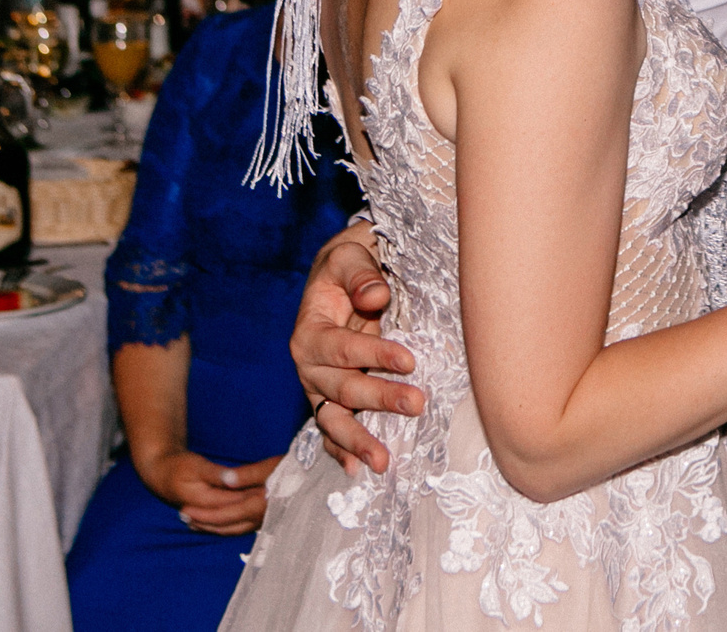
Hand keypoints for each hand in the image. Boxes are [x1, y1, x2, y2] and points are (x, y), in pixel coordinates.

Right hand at [136, 449, 278, 534]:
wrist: (159, 474)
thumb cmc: (177, 466)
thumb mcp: (195, 466)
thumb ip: (215, 475)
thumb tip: (232, 479)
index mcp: (204, 501)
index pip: (235, 502)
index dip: (255, 496)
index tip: (274, 489)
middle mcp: (208, 513)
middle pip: (238, 515)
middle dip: (259, 507)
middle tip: (280, 498)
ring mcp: (209, 516)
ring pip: (235, 523)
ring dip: (253, 516)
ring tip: (274, 506)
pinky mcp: (212, 513)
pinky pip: (231, 522)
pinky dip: (244, 518)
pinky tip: (258, 514)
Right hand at [293, 225, 424, 474]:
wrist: (338, 277)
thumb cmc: (348, 264)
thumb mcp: (349, 256)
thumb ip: (360, 274)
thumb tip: (375, 295)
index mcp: (310, 330)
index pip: (342, 348)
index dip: (374, 354)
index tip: (410, 360)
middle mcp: (309, 365)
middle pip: (343, 387)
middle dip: (379, 398)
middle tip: (417, 404)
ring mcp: (319, 387)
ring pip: (334, 418)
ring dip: (358, 440)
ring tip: (383, 461)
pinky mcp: (330, 400)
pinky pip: (331, 430)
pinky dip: (342, 451)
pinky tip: (357, 470)